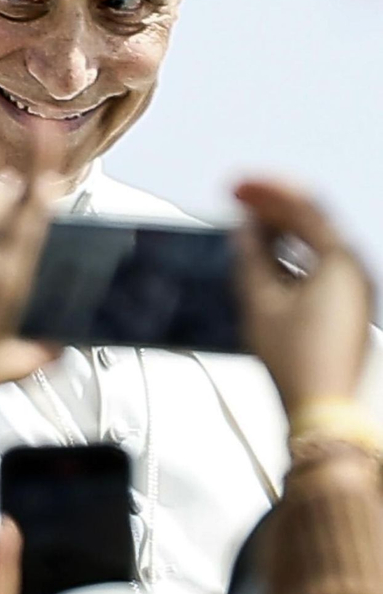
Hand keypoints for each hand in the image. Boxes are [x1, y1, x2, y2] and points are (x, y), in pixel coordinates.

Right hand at [234, 178, 374, 412]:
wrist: (323, 409)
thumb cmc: (299, 362)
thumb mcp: (260, 302)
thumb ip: (250, 256)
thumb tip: (245, 231)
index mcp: (341, 263)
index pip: (304, 207)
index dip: (267, 191)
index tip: (238, 185)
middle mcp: (355, 272)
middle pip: (314, 222)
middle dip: (273, 206)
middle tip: (239, 197)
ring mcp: (354, 290)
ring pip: (317, 242)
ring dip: (281, 228)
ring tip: (248, 223)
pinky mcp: (346, 306)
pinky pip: (319, 263)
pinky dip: (292, 251)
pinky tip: (268, 255)